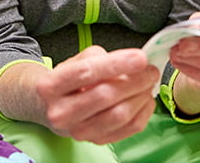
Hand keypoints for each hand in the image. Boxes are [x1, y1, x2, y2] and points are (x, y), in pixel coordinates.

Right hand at [35, 46, 160, 143]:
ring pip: (119, 115)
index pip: (86, 72)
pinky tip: (145, 99)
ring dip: (141, 97)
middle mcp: (60, 112)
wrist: (49, 106)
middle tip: (150, 70)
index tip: (140, 57)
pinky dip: (143, 112)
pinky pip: (128, 129)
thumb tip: (130, 64)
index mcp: (50, 86)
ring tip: (148, 83)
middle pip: (105, 96)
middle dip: (135, 81)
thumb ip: (98, 59)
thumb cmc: (66, 80)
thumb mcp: (74, 61)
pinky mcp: (95, 141)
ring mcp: (77, 131)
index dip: (116, 64)